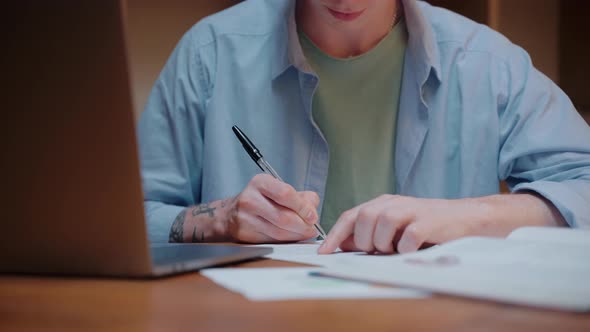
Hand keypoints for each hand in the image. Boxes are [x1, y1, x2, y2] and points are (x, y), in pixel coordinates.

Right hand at [225, 174, 319, 242]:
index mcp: (261, 183)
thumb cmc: (260, 200)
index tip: (313, 216)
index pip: (285, 194)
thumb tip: (313, 209)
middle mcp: (250, 199)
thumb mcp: (278, 189)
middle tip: (312, 228)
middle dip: (302, 225)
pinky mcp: (244, 234)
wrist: (230, 214)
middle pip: (283, 217)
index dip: (302, 207)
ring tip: (305, 233)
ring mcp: (245, 218)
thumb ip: (301, 197)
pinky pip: (271, 240)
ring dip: (297, 235)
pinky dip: (286, 240)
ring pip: (278, 232)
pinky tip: (292, 237)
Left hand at [317, 195, 484, 254]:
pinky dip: (404, 249)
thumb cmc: (426, 225)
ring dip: (383, 244)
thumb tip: (343, 244)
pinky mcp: (428, 222)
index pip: (350, 216)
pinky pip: (407, 238)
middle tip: (378, 250)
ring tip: (395, 249)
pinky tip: (410, 250)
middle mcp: (394, 203)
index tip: (323, 252)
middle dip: (364, 241)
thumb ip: (369, 233)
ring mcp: (411, 210)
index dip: (335, 235)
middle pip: (363, 218)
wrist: (466, 217)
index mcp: (382, 203)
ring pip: (382, 224)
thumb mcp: (394, 228)